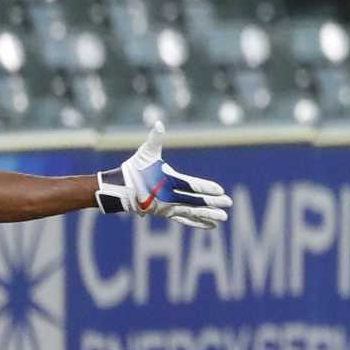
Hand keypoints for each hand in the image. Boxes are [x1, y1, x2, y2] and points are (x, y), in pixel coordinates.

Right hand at [98, 121, 232, 227]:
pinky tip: (211, 226)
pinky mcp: (166, 214)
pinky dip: (198, 223)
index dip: (206, 187)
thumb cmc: (135, 168)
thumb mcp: (145, 152)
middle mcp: (168, 197)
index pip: (190, 185)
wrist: (120, 188)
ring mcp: (167, 208)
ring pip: (192, 213)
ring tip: (224, 217)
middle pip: (195, 201)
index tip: (220, 190)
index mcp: (166, 181)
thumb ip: (155, 139)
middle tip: (229, 202)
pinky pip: (185, 220)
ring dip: (208, 215)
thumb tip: (158, 123)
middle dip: (213, 202)